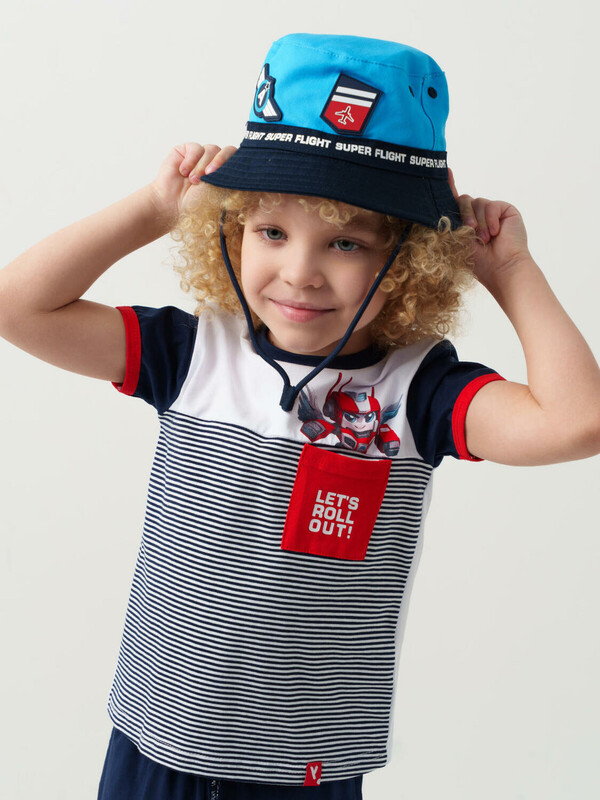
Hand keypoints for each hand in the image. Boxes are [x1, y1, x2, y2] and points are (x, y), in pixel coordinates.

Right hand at [148, 142, 236, 228]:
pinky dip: (190, 160)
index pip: (238, 161)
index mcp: (227, 173)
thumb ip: (232, 182)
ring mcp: (202, 155)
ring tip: (193, 181)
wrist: (172, 205)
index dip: (236, 164)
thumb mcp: (219, 195)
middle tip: (209, 174)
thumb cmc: (195, 205)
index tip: (230, 174)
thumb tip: (250, 174)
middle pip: (228, 151)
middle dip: (220, 162)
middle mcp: (216, 162)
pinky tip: (183, 172)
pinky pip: (195, 148)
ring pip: (211, 149)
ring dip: (202, 166)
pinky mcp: (187, 150)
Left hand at [448, 168, 530, 287]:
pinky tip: (496, 232)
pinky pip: (491, 204)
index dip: (449, 187)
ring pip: (476, 201)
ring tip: (486, 238)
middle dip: (465, 215)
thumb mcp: (457, 237)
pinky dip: (491, 219)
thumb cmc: (478, 261)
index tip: (446, 172)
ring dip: (479, 221)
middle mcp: (478, 215)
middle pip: (463, 200)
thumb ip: (450, 217)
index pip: (455, 202)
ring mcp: (492, 212)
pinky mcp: (505, 209)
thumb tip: (446, 199)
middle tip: (470, 231)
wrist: (500, 267)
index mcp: (465, 222)